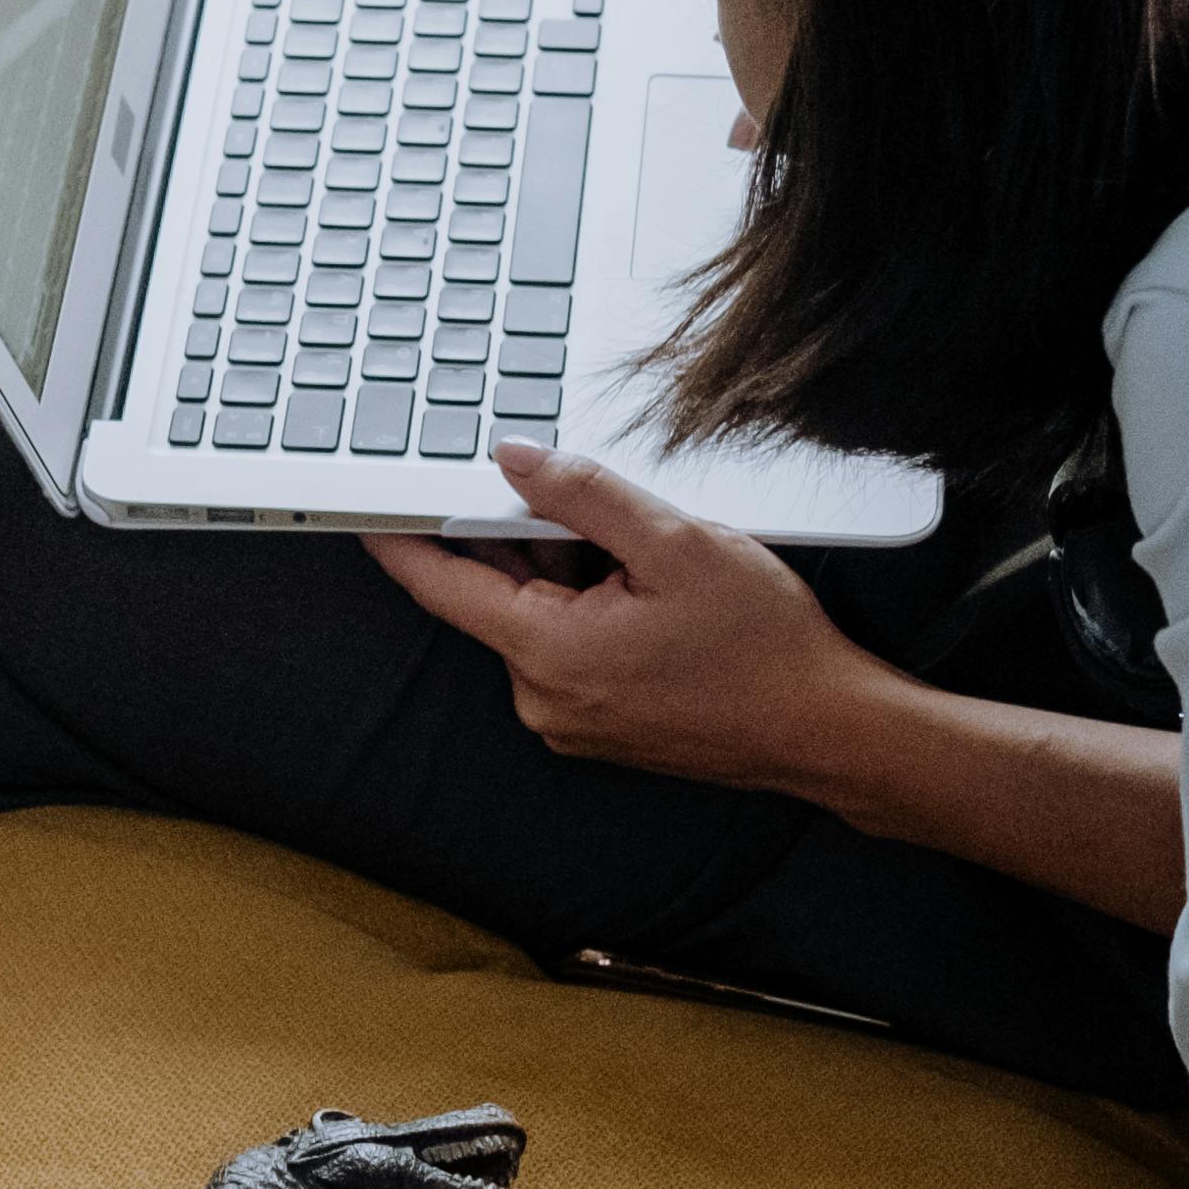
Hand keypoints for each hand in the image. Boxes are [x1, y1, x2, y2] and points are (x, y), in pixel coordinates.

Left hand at [362, 444, 916, 798]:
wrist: (825, 730)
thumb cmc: (763, 647)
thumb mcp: (676, 542)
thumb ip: (584, 494)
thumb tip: (515, 459)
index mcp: (549, 653)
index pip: (441, 584)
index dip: (397, 537)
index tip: (363, 504)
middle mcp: (544, 698)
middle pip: (497, 595)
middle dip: (525, 538)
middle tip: (577, 499)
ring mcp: (570, 719)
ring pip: (537, 620)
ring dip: (566, 574)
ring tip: (641, 552)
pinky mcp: (597, 726)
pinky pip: (566, 650)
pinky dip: (586, 609)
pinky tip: (643, 592)